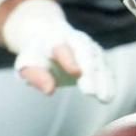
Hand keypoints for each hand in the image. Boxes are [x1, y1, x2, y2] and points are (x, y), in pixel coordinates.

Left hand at [1, 0, 117, 102]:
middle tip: (90, 92)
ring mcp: (90, 46)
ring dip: (103, 79)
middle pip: (86, 53)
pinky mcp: (99, 56)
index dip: (69, 59)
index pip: (62, 48)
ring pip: (99, 61)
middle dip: (89, 71)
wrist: (48, 37)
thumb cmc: (36, 56)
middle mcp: (76, 40)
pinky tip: (109, 97)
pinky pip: (106, 68)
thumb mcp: (27, 65)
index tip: (76, 73)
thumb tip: (49, 90)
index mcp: (55, 39)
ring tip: (104, 99)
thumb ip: (36, 76)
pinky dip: (109, 82)